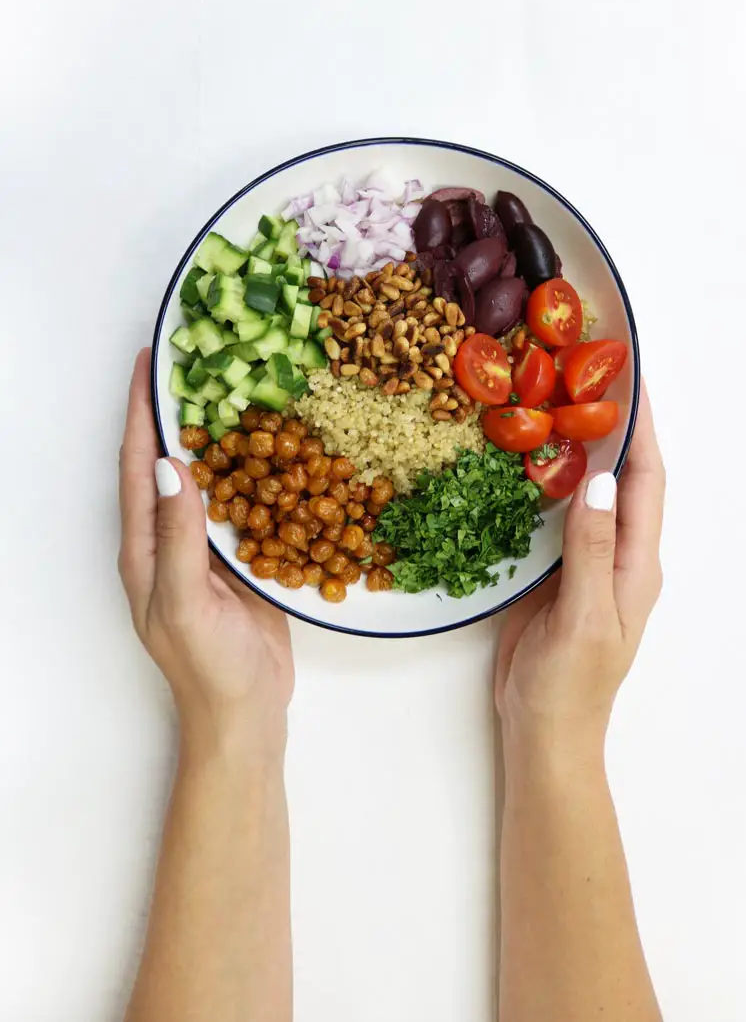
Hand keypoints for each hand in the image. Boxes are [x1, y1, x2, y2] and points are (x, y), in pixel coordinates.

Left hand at [118, 349, 293, 753]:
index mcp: (144, 547)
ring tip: (234, 389)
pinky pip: (244, 503)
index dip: (140, 411)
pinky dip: (255, 471)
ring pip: (208, 478)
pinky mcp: (240, 559)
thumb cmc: (208, 668)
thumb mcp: (185, 603)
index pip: (137, 465)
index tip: (148, 361)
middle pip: (167, 462)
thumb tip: (172, 467)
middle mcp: (169, 540)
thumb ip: (178, 537)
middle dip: (173, 410)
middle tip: (194, 361)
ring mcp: (205, 549)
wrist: (245, 715)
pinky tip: (277, 448)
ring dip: (216, 434)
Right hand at [497, 384, 664, 745]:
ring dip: (572, 447)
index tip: (627, 376)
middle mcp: (616, 552)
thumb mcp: (584, 618)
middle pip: (620, 476)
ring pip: (583, 490)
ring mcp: (583, 559)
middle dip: (609, 424)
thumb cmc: (571, 686)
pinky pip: (549, 513)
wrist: (542, 732)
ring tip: (548, 399)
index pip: (647, 481)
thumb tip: (600, 479)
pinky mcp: (550, 569)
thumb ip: (591, 549)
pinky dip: (538, 481)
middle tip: (580, 373)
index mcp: (637, 563)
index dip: (640, 427)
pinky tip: (515, 458)